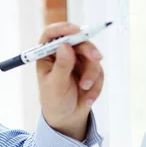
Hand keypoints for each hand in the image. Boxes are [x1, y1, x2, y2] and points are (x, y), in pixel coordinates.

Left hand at [37, 22, 104, 140]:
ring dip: (92, 74)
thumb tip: (65, 45)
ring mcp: (76, 61)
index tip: (75, 30)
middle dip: (88, 50)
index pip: (51, 34)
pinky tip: (88, 98)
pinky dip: (96, 85)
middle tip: (96, 58)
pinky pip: (99, 70)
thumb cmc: (54, 101)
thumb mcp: (56, 85)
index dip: (63, 28)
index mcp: (46, 55)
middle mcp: (61, 54)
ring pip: (92, 56)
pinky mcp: (89, 69)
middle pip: (78, 41)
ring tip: (85, 89)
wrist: (67, 118)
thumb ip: (62, 66)